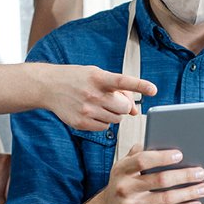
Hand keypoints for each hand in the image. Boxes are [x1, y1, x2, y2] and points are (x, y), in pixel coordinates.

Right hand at [40, 64, 156, 130]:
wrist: (50, 86)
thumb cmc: (79, 78)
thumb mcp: (98, 76)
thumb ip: (120, 91)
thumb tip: (137, 112)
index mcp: (98, 78)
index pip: (123, 82)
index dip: (140, 85)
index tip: (153, 90)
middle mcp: (93, 94)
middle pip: (124, 108)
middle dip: (124, 106)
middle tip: (114, 100)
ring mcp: (86, 110)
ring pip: (116, 119)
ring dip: (114, 114)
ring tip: (100, 104)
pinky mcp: (81, 123)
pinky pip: (105, 128)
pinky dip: (104, 122)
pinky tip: (93, 112)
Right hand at [96, 145, 203, 203]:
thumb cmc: (123, 183)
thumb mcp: (124, 166)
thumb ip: (138, 153)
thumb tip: (158, 140)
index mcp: (122, 170)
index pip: (142, 161)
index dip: (162, 157)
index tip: (180, 154)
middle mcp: (125, 188)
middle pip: (159, 180)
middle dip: (183, 175)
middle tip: (201, 172)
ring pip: (167, 198)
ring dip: (189, 193)